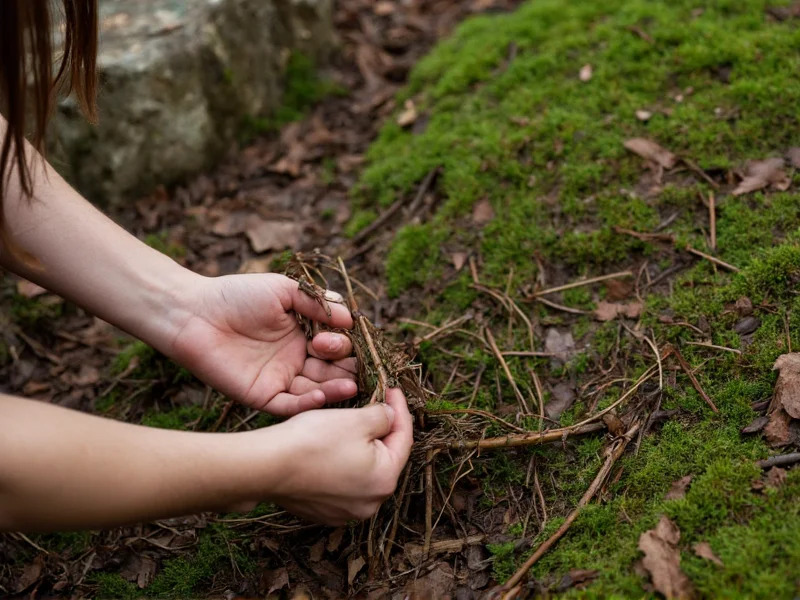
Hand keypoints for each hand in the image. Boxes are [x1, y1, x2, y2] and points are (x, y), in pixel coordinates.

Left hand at [168, 273, 356, 415]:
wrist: (194, 312)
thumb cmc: (236, 295)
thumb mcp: (283, 290)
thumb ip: (317, 302)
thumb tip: (350, 318)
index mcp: (302, 334)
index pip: (335, 346)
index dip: (343, 344)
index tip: (340, 336)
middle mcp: (295, 359)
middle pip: (331, 370)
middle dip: (346, 369)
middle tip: (355, 367)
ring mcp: (280, 379)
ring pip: (316, 391)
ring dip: (335, 390)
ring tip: (351, 386)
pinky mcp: (262, 395)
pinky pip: (290, 405)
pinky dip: (307, 405)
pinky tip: (322, 396)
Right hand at [264, 389, 413, 524]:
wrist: (266, 466)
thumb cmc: (313, 441)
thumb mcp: (357, 419)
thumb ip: (383, 416)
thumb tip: (390, 416)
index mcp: (385, 480)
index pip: (403, 438)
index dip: (399, 410)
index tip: (392, 391)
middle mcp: (370, 503)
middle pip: (384, 458)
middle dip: (381, 431)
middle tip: (374, 405)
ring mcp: (345, 511)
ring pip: (362, 471)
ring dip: (360, 448)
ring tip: (350, 425)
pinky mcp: (323, 512)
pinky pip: (341, 483)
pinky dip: (340, 464)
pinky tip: (329, 447)